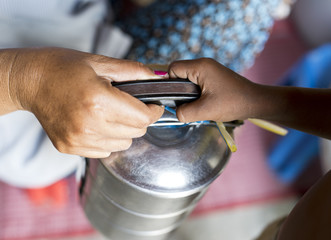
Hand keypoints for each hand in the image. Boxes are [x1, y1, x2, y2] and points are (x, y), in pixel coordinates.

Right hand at [8, 48, 163, 157]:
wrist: (30, 81)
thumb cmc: (63, 68)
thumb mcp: (100, 63)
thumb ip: (132, 71)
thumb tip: (157, 78)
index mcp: (99, 101)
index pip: (143, 118)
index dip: (154, 111)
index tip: (153, 106)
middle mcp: (89, 125)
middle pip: (136, 132)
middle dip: (139, 119)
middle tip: (129, 105)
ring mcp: (78, 140)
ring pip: (123, 144)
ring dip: (124, 131)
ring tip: (110, 114)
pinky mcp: (70, 148)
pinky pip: (104, 151)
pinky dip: (108, 139)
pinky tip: (97, 123)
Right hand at [168, 58, 258, 122]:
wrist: (255, 102)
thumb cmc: (233, 103)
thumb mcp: (205, 111)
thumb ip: (185, 112)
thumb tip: (176, 112)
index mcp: (200, 67)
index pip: (173, 68)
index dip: (169, 83)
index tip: (176, 98)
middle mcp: (204, 64)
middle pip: (179, 73)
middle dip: (179, 90)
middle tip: (187, 103)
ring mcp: (209, 69)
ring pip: (187, 78)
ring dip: (188, 93)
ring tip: (197, 104)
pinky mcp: (213, 76)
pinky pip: (196, 82)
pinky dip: (196, 92)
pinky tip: (203, 102)